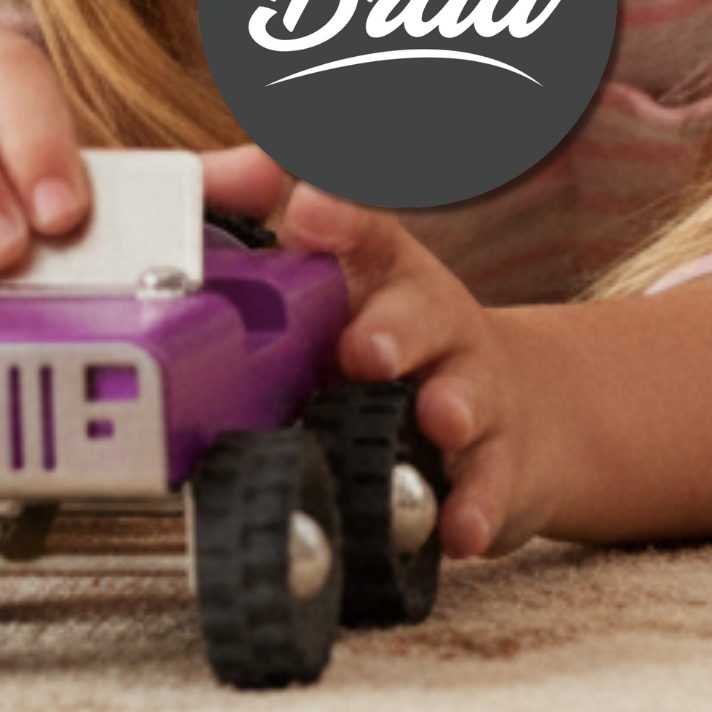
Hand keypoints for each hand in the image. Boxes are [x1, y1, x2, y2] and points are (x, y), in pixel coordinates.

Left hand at [201, 146, 561, 558]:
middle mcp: (430, 320)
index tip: (306, 211)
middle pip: (420, 309)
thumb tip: (207, 185)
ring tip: (439, 419)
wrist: (504, 413)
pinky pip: (489, 484)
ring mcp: (470, 390)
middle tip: (364, 349)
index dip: (336, 216)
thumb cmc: (391, 341)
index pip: (362, 226)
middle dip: (394, 328)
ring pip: (467, 392)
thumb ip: (262, 234)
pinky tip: (461, 526)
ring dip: (452, 405)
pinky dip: (476, 505)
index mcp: (381, 270)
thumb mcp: (334, 285)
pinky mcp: (495, 465)